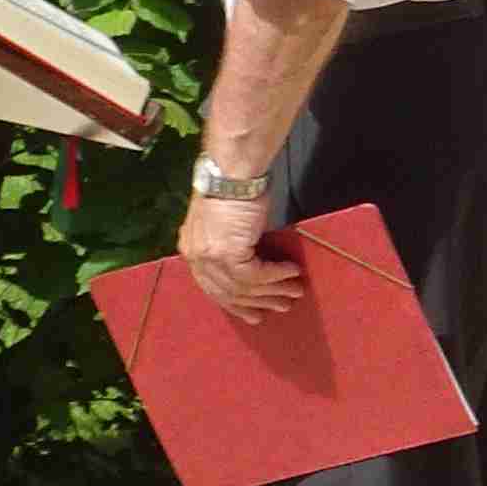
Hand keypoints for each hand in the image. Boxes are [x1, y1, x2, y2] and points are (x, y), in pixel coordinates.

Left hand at [178, 193, 299, 323]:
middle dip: (256, 303)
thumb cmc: (234, 189)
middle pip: (226, 292)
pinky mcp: (227, 253)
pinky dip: (276, 277)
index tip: (253, 312)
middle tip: (279, 308)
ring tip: (294, 293)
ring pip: (243, 287)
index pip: (212, 287)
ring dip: (272, 291)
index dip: (235, 303)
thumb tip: (254, 261)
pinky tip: (293, 273)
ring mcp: (210, 257)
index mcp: (192, 250)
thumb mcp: (226, 222)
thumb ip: (231, 245)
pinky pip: (255, 275)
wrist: (233, 173)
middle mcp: (196, 257)